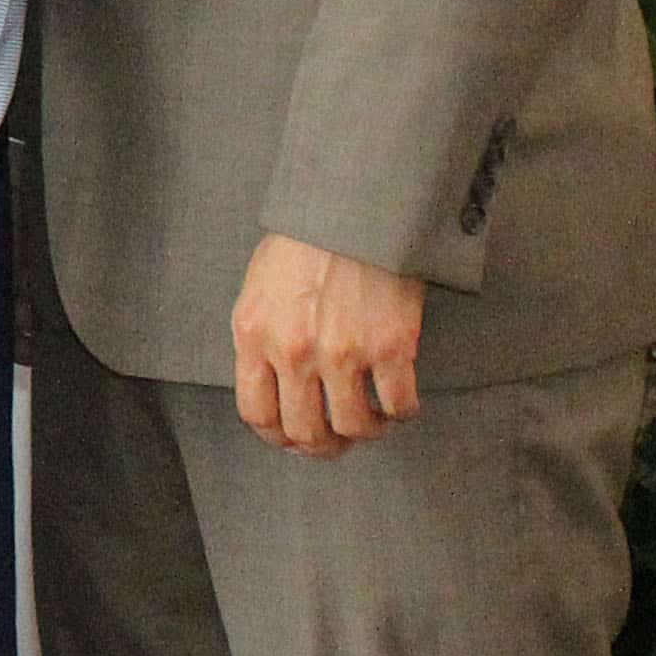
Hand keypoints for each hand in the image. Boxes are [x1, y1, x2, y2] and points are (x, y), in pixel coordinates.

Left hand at [231, 232, 423, 456]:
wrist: (353, 208)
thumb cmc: (305, 243)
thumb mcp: (259, 290)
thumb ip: (261, 339)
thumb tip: (272, 386)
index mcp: (254, 336)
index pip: (257, 414)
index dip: (277, 438)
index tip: (293, 440)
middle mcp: (294, 352)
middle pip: (304, 431)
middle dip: (321, 446)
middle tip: (337, 441)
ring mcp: (342, 352)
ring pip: (353, 427)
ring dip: (365, 432)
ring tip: (372, 421)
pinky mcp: (390, 347)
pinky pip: (398, 405)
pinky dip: (401, 414)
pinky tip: (399, 403)